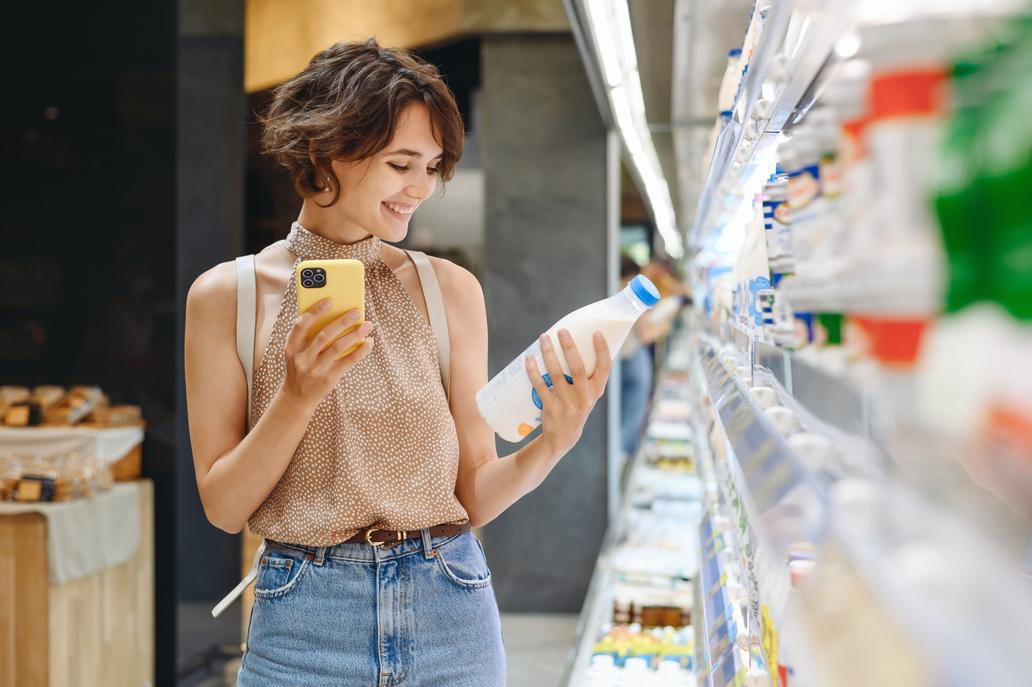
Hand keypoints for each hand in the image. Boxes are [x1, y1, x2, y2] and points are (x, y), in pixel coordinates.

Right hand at [280, 299, 373, 407]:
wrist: (297, 398)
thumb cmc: (301, 368)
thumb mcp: (297, 353)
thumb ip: (309, 337)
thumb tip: (336, 316)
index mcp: (291, 348)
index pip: (301, 325)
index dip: (315, 312)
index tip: (330, 301)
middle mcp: (302, 358)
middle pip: (324, 335)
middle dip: (342, 321)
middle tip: (357, 311)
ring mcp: (315, 369)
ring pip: (338, 347)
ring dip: (355, 334)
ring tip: (367, 325)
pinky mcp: (329, 378)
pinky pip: (348, 361)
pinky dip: (360, 350)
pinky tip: (368, 342)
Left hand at [525, 329, 611, 455]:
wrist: (563, 437)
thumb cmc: (575, 406)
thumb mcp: (587, 394)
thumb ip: (585, 376)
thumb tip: (572, 343)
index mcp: (596, 391)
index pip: (605, 368)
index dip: (602, 350)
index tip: (596, 332)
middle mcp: (585, 398)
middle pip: (578, 368)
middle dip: (569, 347)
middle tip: (561, 330)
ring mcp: (568, 404)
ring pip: (556, 374)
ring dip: (549, 354)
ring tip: (543, 338)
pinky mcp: (552, 409)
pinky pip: (540, 386)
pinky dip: (534, 371)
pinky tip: (529, 359)